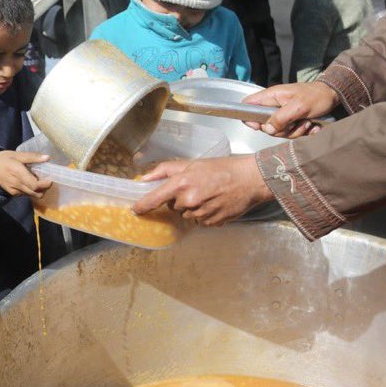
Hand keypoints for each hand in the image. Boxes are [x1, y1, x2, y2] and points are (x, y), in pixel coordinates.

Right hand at [0, 151, 51, 198]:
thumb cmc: (4, 159)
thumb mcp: (17, 154)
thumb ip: (32, 157)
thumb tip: (48, 157)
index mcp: (18, 173)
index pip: (35, 185)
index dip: (45, 184)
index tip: (50, 179)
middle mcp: (17, 184)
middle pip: (36, 192)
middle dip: (45, 188)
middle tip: (47, 179)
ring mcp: (14, 191)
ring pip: (32, 195)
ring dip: (39, 190)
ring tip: (39, 180)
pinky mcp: (13, 194)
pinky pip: (26, 194)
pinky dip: (31, 190)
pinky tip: (30, 182)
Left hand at [133, 155, 271, 225]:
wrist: (250, 179)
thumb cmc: (223, 168)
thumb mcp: (192, 163)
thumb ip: (165, 170)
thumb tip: (145, 178)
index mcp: (182, 183)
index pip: (155, 199)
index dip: (143, 205)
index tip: (135, 210)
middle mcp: (189, 200)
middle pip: (173, 207)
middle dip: (180, 199)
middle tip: (195, 188)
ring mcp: (201, 213)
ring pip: (186, 215)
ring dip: (192, 207)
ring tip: (208, 194)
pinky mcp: (212, 223)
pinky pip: (200, 221)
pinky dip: (204, 214)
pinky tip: (214, 203)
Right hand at [243, 81, 339, 137]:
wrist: (333, 96)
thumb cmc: (316, 96)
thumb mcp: (299, 107)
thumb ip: (281, 118)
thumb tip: (267, 129)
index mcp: (271, 96)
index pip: (248, 105)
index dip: (249, 117)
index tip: (260, 126)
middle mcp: (274, 105)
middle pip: (264, 125)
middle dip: (280, 129)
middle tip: (296, 123)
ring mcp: (283, 114)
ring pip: (278, 131)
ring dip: (294, 131)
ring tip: (307, 122)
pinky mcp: (291, 121)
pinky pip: (290, 132)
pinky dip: (302, 132)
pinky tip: (312, 126)